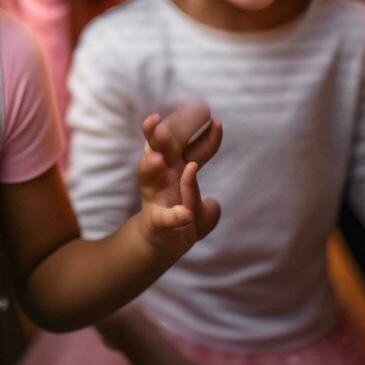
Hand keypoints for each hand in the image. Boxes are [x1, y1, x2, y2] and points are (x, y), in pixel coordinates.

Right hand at [138, 101, 222, 256]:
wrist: (160, 246)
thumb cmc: (181, 219)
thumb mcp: (201, 212)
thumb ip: (209, 207)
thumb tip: (212, 204)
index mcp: (177, 169)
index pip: (193, 150)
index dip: (206, 137)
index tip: (218, 122)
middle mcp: (162, 177)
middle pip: (157, 150)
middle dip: (156, 134)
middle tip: (155, 119)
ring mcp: (155, 197)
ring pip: (147, 175)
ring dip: (151, 165)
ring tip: (158, 159)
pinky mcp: (156, 220)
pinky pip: (164, 216)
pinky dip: (174, 215)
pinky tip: (185, 215)